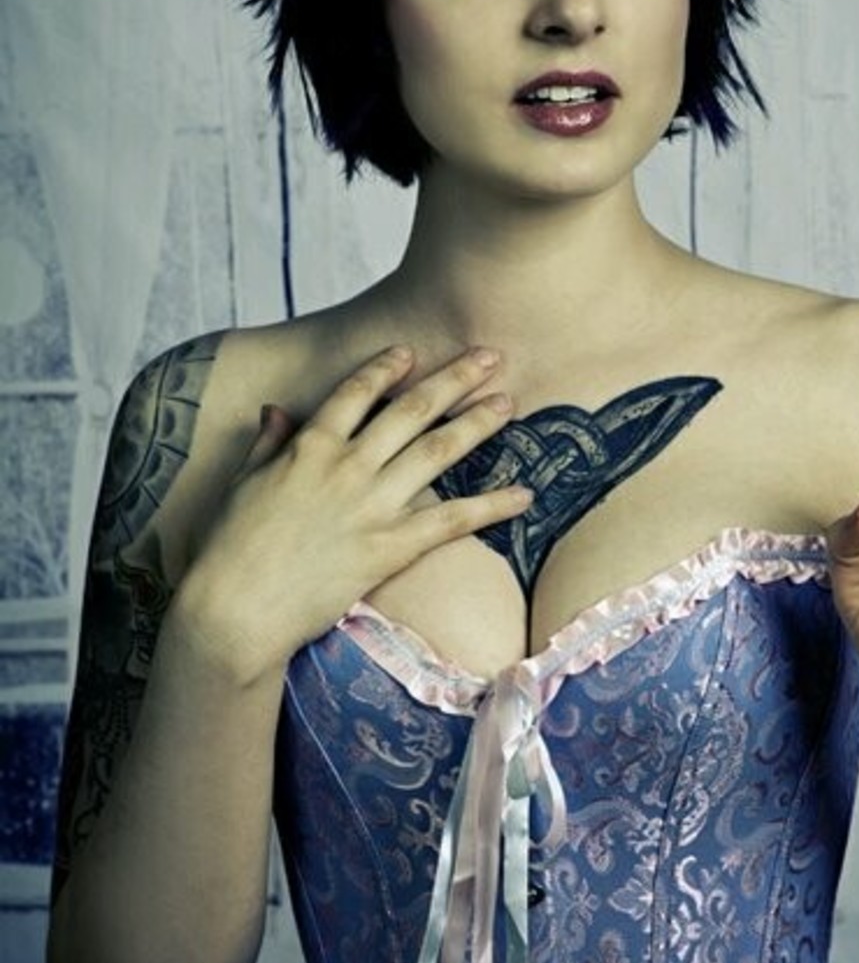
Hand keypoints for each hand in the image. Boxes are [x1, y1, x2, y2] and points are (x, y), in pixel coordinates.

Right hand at [179, 345, 531, 682]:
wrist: (236, 610)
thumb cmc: (229, 550)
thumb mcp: (242, 484)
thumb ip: (268, 444)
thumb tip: (277, 410)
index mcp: (308, 446)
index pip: (356, 392)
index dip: (387, 368)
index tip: (412, 352)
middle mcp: (347, 466)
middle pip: (411, 410)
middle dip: (454, 379)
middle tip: (490, 357)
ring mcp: (372, 505)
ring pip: (437, 451)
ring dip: (477, 424)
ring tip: (508, 403)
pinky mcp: (391, 547)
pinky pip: (452, 520)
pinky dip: (492, 505)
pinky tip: (525, 494)